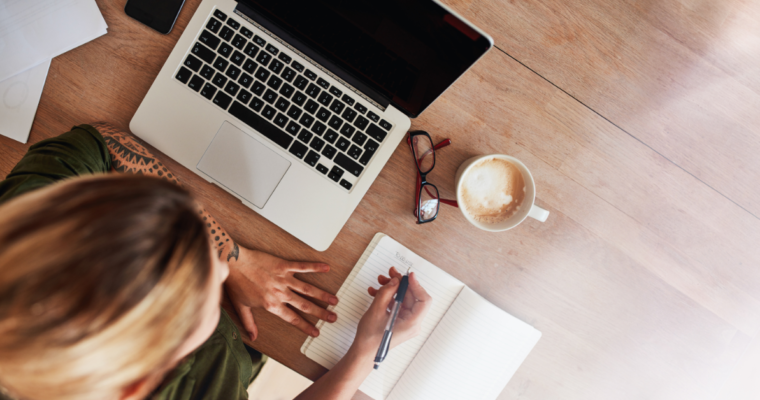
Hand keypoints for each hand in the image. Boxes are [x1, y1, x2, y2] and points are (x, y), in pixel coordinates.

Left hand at [224, 248, 338, 340]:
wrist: (233, 263)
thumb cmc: (236, 283)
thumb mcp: (241, 307)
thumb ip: (249, 323)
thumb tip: (253, 337)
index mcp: (271, 305)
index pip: (292, 319)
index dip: (306, 327)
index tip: (316, 332)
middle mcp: (280, 293)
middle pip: (305, 305)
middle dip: (321, 313)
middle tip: (333, 317)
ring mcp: (283, 279)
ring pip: (307, 289)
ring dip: (322, 295)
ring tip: (334, 299)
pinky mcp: (284, 266)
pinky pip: (302, 267)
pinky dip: (315, 267)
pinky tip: (326, 268)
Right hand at [353, 267, 431, 352]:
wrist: (363, 352)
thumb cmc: (370, 339)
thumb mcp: (376, 311)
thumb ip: (386, 293)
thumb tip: (395, 281)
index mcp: (412, 324)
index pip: (423, 300)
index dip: (417, 285)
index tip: (408, 276)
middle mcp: (412, 323)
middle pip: (412, 297)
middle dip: (400, 284)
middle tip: (390, 274)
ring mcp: (405, 322)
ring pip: (403, 299)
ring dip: (391, 289)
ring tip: (380, 282)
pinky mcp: (398, 321)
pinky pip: (397, 305)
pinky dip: (387, 297)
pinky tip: (376, 292)